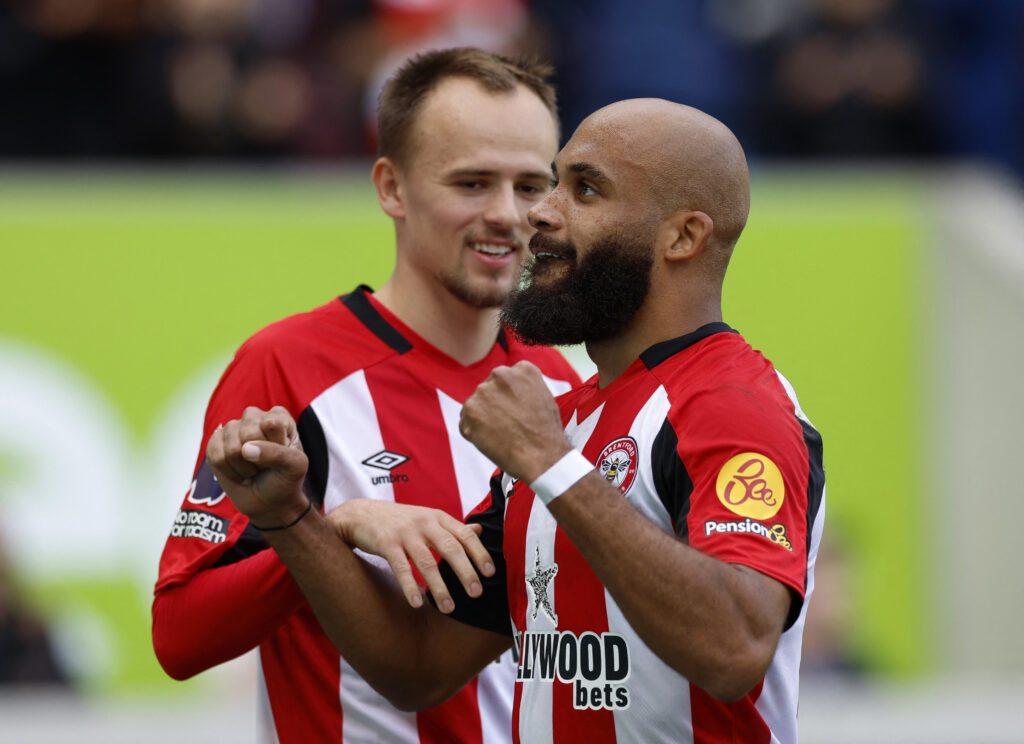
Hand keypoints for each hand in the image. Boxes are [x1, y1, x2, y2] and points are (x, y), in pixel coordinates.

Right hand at [206, 406, 308, 526]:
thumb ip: (278, 454)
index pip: (272, 424)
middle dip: (258, 460)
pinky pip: (215, 455)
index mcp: (278, 416)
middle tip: (265, 466)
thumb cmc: (285, 479)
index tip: (283, 457)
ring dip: (244, 468)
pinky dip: (229, 472)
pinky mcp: (215, 442)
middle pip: (249, 434)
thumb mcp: (295, 467)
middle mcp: (254, 417)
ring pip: (232, 447)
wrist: (270, 501)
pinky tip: (238, 472)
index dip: (276, 446)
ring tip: (253, 470)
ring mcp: (232, 428)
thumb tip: (245, 449)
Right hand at [327, 501, 493, 613]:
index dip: (479, 553)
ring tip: (449, 608)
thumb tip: (480, 531)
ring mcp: (405, 533)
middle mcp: (424, 523)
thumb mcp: (428, 517)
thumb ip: (453, 527)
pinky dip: (410, 587)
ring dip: (439, 587)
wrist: (362, 513)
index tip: (490, 573)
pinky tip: (418, 603)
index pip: (464, 534)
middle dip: (465, 572)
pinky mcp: (386, 544)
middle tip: (477, 593)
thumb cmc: (400, 520)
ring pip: (426, 562)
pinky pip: (401, 568)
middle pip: (450, 548)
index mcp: (438, 517)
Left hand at [459, 361, 570, 481]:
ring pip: (476, 405)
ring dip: (483, 419)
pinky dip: (474, 433)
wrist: (540, 455)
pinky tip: (492, 441)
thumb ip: (525, 388)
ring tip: (502, 435)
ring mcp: (483, 391)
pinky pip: (465, 422)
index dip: (509, 397)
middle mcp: (501, 374)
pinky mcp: (470, 409)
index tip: (515, 411)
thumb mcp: (545, 398)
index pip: (506, 379)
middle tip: (506, 425)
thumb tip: (512, 392)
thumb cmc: (546, 432)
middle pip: (489, 389)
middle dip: (494, 405)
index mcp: (523, 369)